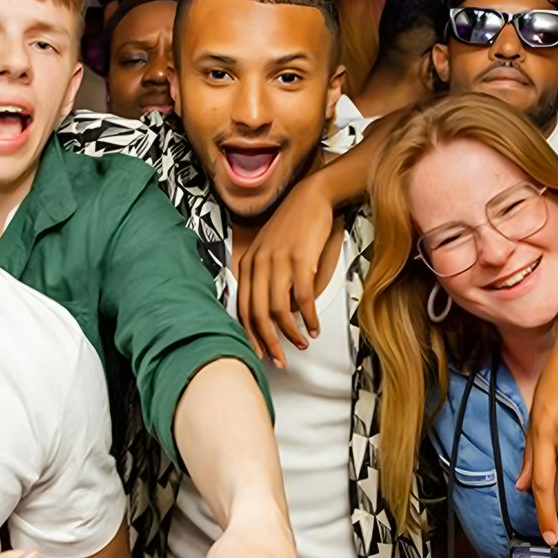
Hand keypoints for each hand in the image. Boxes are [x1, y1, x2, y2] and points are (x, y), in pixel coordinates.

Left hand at [236, 179, 335, 366]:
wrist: (312, 197)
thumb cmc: (294, 225)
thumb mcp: (270, 250)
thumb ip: (267, 278)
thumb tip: (273, 312)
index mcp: (248, 263)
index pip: (243, 308)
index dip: (251, 335)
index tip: (261, 352)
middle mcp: (259, 263)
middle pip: (258, 314)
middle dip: (269, 342)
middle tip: (280, 359)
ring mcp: (279, 261)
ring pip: (278, 310)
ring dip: (291, 333)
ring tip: (302, 342)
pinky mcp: (300, 259)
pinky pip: (302, 298)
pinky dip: (309, 317)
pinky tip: (315, 326)